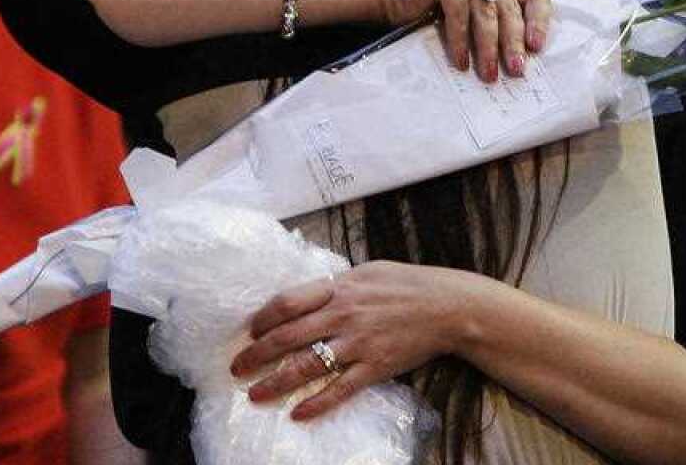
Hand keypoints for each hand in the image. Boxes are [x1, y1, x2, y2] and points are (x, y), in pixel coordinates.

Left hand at [230, 261, 472, 419]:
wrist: (448, 306)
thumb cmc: (407, 284)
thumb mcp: (367, 272)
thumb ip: (335, 285)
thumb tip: (304, 296)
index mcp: (339, 288)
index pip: (287, 302)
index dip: (262, 318)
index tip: (250, 331)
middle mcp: (343, 315)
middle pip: (287, 337)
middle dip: (256, 355)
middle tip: (237, 368)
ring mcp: (359, 343)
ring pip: (307, 366)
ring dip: (276, 383)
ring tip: (255, 395)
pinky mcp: (375, 367)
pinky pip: (340, 389)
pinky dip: (318, 404)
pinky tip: (299, 413)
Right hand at [383, 0, 550, 81]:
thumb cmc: (429, 14)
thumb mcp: (470, 19)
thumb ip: (493, 27)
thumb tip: (520, 61)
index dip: (540, 21)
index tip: (536, 48)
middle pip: (510, 7)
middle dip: (512, 43)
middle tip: (515, 70)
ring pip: (486, 11)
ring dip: (487, 48)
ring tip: (487, 74)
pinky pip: (460, 10)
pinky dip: (461, 39)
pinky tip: (460, 60)